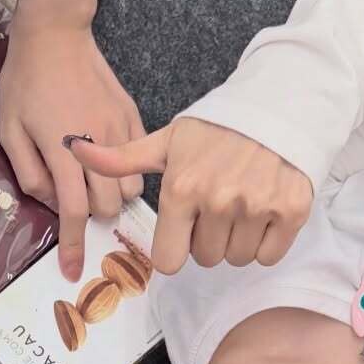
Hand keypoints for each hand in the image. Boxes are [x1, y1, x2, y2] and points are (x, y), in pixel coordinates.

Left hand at [0, 19, 145, 281]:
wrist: (56, 35)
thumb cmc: (25, 82)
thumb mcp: (10, 131)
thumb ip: (30, 174)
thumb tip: (53, 205)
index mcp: (62, 150)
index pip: (73, 212)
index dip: (72, 245)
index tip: (72, 270)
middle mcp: (97, 144)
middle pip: (108, 206)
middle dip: (93, 216)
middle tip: (77, 201)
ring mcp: (120, 130)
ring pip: (131, 189)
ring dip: (113, 196)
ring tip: (94, 182)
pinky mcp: (132, 116)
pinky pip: (140, 161)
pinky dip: (127, 172)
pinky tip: (108, 160)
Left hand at [71, 115, 312, 273]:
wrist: (281, 104)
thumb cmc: (219, 128)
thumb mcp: (167, 142)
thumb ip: (120, 158)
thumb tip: (72, 148)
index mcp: (183, 189)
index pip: (170, 260)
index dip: (177, 246)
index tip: (187, 224)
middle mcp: (219, 201)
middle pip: (205, 259)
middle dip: (207, 239)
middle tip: (217, 206)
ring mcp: (257, 207)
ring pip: (237, 259)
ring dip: (236, 241)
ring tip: (241, 204)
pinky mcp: (291, 211)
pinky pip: (268, 255)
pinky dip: (266, 241)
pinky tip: (263, 210)